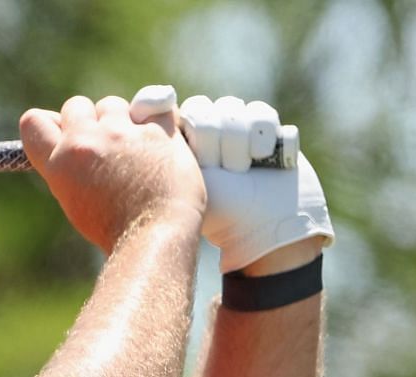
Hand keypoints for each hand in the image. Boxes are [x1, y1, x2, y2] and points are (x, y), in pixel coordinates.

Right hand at [19, 89, 205, 253]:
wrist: (155, 238)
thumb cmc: (114, 228)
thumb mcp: (75, 199)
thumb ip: (67, 166)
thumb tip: (68, 137)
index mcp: (59, 164)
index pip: (33, 122)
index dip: (51, 124)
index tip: (66, 133)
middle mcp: (86, 143)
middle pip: (76, 105)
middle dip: (89, 121)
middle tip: (105, 146)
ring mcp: (122, 133)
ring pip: (113, 104)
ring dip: (122, 120)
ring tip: (135, 150)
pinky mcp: (157, 130)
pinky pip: (157, 106)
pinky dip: (159, 119)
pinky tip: (160, 140)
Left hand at [179, 93, 333, 272]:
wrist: (266, 228)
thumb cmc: (220, 212)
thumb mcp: (183, 182)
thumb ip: (162, 149)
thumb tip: (147, 111)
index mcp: (180, 146)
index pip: (181, 112)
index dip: (194, 128)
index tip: (203, 154)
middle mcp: (207, 134)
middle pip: (206, 108)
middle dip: (219, 141)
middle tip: (227, 171)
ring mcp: (238, 130)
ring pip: (235, 109)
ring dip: (243, 142)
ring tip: (245, 169)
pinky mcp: (269, 130)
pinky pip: (262, 113)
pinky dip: (266, 136)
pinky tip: (267, 159)